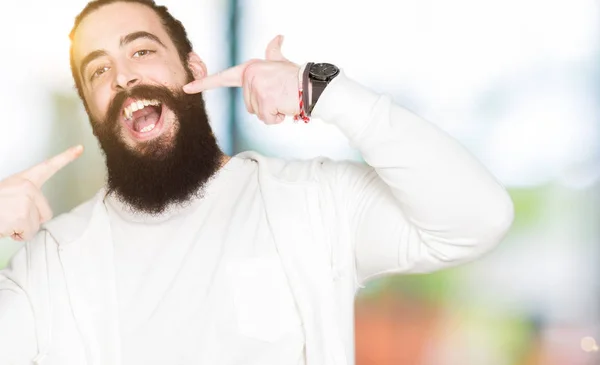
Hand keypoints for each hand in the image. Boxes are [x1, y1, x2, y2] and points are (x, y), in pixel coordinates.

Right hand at [0, 145, 82, 241]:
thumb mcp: (9, 194)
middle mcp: (27, 187)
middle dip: (29, 220)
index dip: (66, 157)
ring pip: (36, 225)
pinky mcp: (22, 216)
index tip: (80, 148)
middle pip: (46, 213)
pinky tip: (4, 226)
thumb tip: (40, 215)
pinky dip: (17, 235)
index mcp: (24, 179)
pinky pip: (28, 234)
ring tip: (5, 219)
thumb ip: (26, 198)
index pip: (49, 166)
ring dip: (21, 228)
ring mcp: (25, 201)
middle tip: (9, 214)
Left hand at [183, 35, 300, 124]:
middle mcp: (249, 77)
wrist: (311, 83)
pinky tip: (285, 106)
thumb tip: (278, 37)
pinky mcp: (265, 101)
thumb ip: (273, 51)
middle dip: (264, 106)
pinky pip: (267, 119)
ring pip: (257, 114)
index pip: (222, 78)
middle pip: (248, 106)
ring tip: (283, 99)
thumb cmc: (295, 75)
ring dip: (272, 112)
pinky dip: (277, 118)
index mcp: (249, 69)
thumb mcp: (280, 61)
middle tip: (279, 95)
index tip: (186, 88)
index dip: (203, 83)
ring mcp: (256, 89)